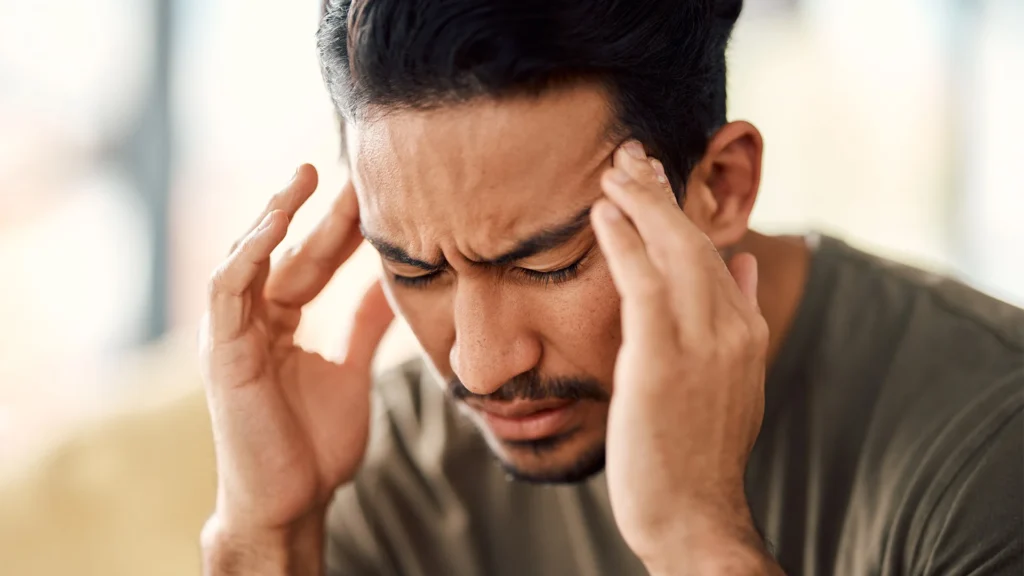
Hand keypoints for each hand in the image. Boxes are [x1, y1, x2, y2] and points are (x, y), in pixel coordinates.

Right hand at [200, 165, 393, 538]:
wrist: (293, 501)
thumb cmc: (315, 446)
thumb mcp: (351, 370)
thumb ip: (363, 327)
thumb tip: (394, 287)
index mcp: (280, 324)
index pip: (312, 262)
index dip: (340, 228)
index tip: (374, 193)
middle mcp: (253, 322)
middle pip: (287, 253)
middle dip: (317, 211)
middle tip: (351, 169)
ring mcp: (232, 334)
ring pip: (247, 257)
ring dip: (274, 214)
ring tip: (305, 177)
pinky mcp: (220, 351)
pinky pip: (226, 289)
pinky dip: (247, 252)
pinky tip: (275, 222)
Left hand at [592, 143, 774, 572]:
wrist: (693, 515)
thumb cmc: (697, 452)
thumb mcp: (730, 381)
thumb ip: (739, 318)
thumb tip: (745, 265)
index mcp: (746, 331)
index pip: (715, 254)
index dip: (684, 212)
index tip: (658, 180)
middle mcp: (732, 328)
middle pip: (697, 239)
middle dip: (662, 192)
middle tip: (631, 153)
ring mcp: (703, 343)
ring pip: (674, 250)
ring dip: (642, 202)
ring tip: (614, 168)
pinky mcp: (663, 360)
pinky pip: (643, 283)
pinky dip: (624, 242)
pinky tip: (603, 213)